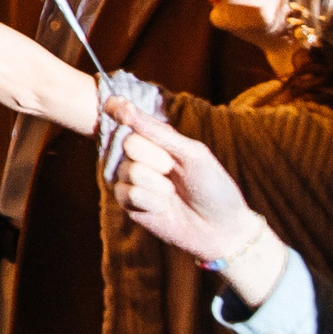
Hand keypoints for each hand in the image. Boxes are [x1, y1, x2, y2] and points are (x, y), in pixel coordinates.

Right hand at [104, 96, 257, 263]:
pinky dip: (153, 202)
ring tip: (173, 194)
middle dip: (157, 158)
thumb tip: (121, 105)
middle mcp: (139, 157)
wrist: (222, 229)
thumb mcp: (191, 153)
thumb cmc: (213, 187)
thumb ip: (156, 131)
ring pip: (129, 170)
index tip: (111, 105)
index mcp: (155, 139)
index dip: (118, 110)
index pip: (129, 118)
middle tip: (174, 171)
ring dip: (158, 185)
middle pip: (128, 143)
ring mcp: (132, 180)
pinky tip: (165, 209)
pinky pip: (129, 194)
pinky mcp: (129, 203)